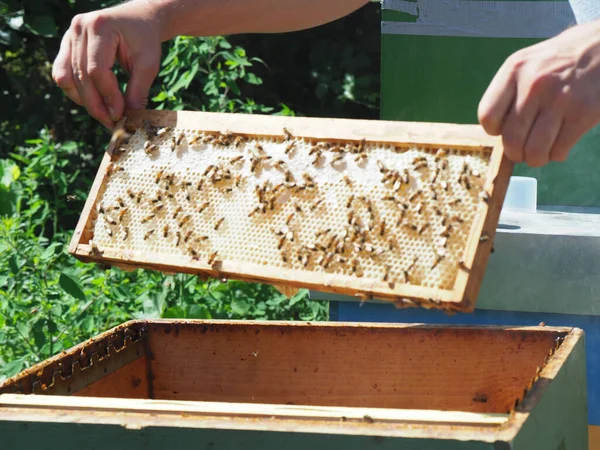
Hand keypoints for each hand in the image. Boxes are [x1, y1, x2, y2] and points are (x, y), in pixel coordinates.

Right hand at [52, 2, 163, 128]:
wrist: (139, 18)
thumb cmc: (145, 39)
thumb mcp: (148, 64)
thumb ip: (138, 91)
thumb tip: (130, 119)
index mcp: (101, 27)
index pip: (97, 70)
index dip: (108, 96)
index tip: (120, 115)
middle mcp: (79, 27)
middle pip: (81, 76)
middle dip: (96, 104)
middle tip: (111, 123)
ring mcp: (69, 34)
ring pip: (67, 77)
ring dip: (84, 101)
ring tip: (104, 114)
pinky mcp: (67, 43)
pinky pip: (62, 72)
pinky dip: (75, 91)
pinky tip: (93, 101)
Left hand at [478, 19, 599, 166]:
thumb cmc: (563, 58)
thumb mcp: (529, 62)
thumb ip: (511, 92)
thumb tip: (499, 133)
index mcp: (514, 69)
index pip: (487, 116)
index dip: (495, 130)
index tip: (506, 129)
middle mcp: (534, 84)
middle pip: (511, 139)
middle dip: (516, 153)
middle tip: (523, 152)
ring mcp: (560, 99)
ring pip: (534, 150)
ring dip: (536, 159)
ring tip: (540, 153)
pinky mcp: (584, 113)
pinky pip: (559, 150)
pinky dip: (557, 155)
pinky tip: (560, 146)